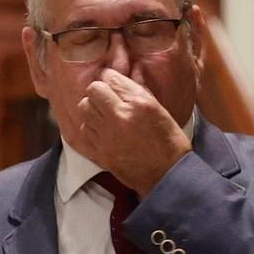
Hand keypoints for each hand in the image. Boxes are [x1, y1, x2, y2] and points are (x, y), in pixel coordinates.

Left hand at [74, 69, 191, 195]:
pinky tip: (101, 129)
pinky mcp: (99, 152)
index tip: (113, 83)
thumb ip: (137, 92)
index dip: (110, 78)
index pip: (110, 78)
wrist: (166, 175)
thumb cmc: (168, 142)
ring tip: (104, 114)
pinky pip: (84, 129)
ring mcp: (106, 135)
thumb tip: (121, 79)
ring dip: (93, 108)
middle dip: (99, 92)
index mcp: (138, 103)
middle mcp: (119, 116)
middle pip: (93, 91)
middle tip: (108, 99)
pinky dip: (90, 126)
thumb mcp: (159, 109)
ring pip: (84, 108)